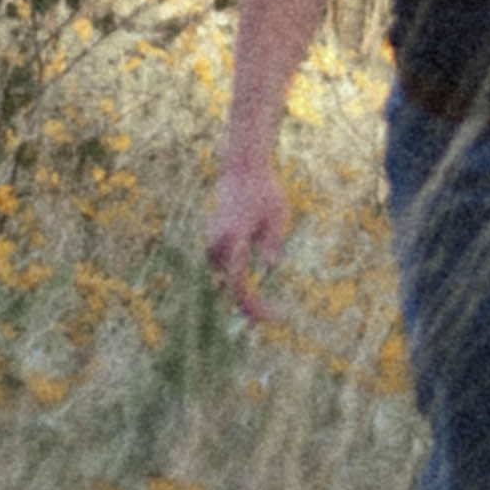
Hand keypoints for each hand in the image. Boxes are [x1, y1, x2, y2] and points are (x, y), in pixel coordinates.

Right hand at [204, 169, 289, 324]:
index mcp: (233, 241)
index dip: (255, 306)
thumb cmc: (264, 191)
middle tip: (276, 317)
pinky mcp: (213, 242)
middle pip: (232, 288)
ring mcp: (212, 245)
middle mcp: (217, 246)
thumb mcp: (277, 214)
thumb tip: (271, 266)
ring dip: (243, 294)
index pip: (239, 285)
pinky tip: (254, 293)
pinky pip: (224, 270)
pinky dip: (237, 282)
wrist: (241, 171)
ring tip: (266, 310)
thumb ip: (272, 240)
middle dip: (250, 306)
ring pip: (226, 280)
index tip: (275, 316)